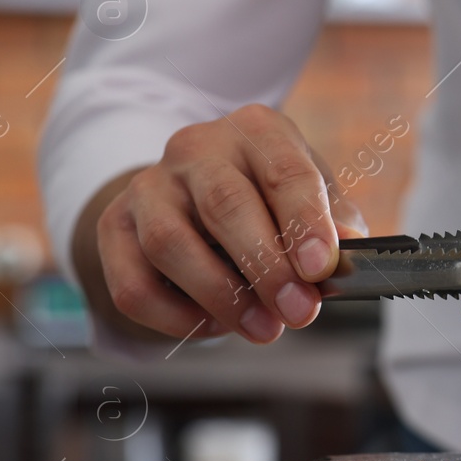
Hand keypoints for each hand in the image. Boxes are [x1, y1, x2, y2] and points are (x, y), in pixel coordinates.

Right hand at [73, 104, 367, 343]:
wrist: (197, 195)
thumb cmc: (273, 199)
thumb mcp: (314, 198)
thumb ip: (335, 225)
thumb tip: (347, 256)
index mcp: (257, 131)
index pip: (284, 172)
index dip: (304, 223)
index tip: (321, 270)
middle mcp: (196, 148)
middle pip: (225, 206)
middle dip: (266, 268)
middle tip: (299, 313)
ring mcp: (148, 185)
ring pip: (170, 244)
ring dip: (220, 297)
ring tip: (263, 329)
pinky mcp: (113, 226)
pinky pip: (132, 283)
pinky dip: (174, 316)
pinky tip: (213, 326)